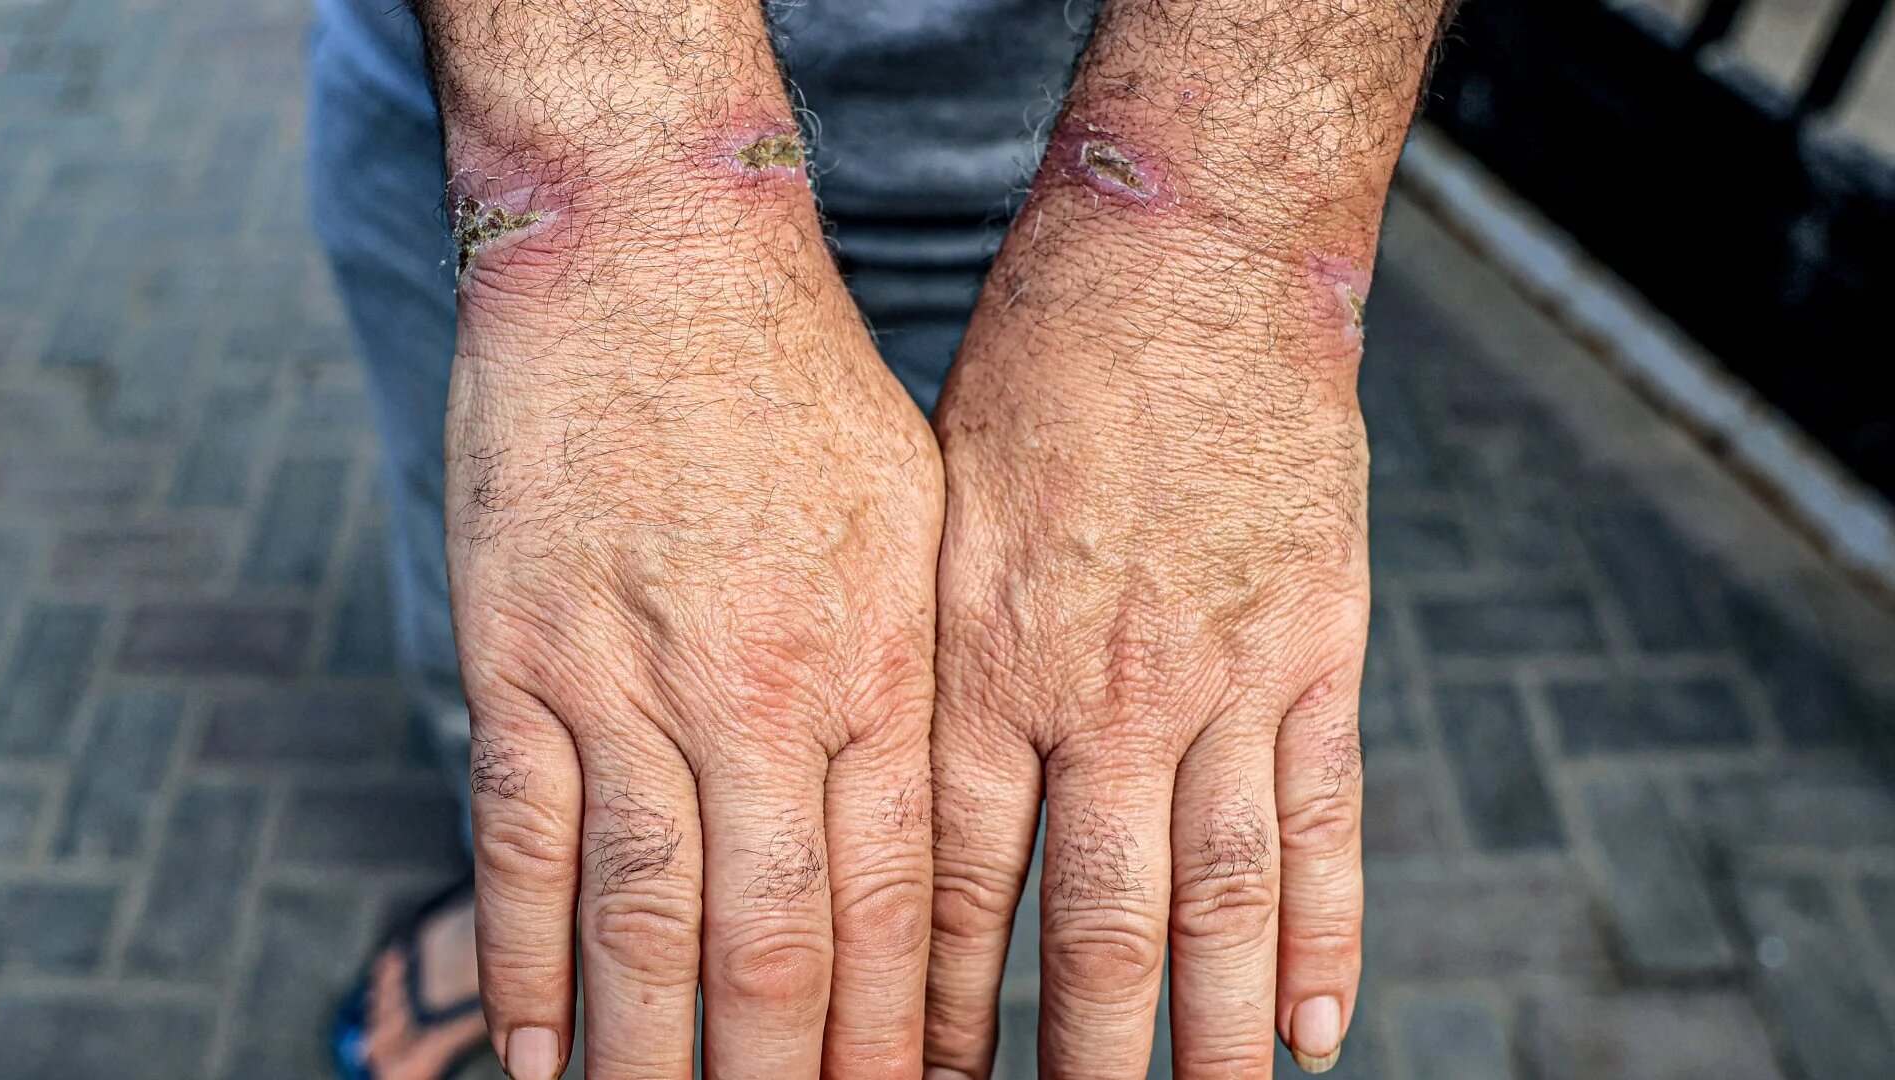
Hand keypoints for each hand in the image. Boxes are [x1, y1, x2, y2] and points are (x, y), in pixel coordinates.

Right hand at [445, 165, 943, 1078]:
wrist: (652, 256)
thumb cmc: (800, 391)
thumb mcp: (916, 527)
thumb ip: (920, 684)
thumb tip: (933, 840)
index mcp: (880, 671)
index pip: (900, 908)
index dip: (905, 1036)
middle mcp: (763, 696)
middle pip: (783, 946)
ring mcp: (630, 682)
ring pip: (648, 924)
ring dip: (662, 1059)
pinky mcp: (519, 656)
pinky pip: (522, 845)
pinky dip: (525, 968)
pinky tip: (539, 1058)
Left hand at [922, 254, 1371, 1076]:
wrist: (1185, 258)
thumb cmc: (1036, 373)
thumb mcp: (936, 511)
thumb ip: (932, 658)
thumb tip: (900, 787)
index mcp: (983, 665)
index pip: (954, 889)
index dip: (939, 1009)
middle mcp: (1101, 695)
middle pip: (1092, 926)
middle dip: (1076, 1060)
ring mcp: (1224, 679)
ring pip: (1221, 904)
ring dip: (1212, 1041)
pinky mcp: (1321, 648)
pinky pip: (1325, 824)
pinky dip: (1328, 938)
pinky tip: (1321, 1032)